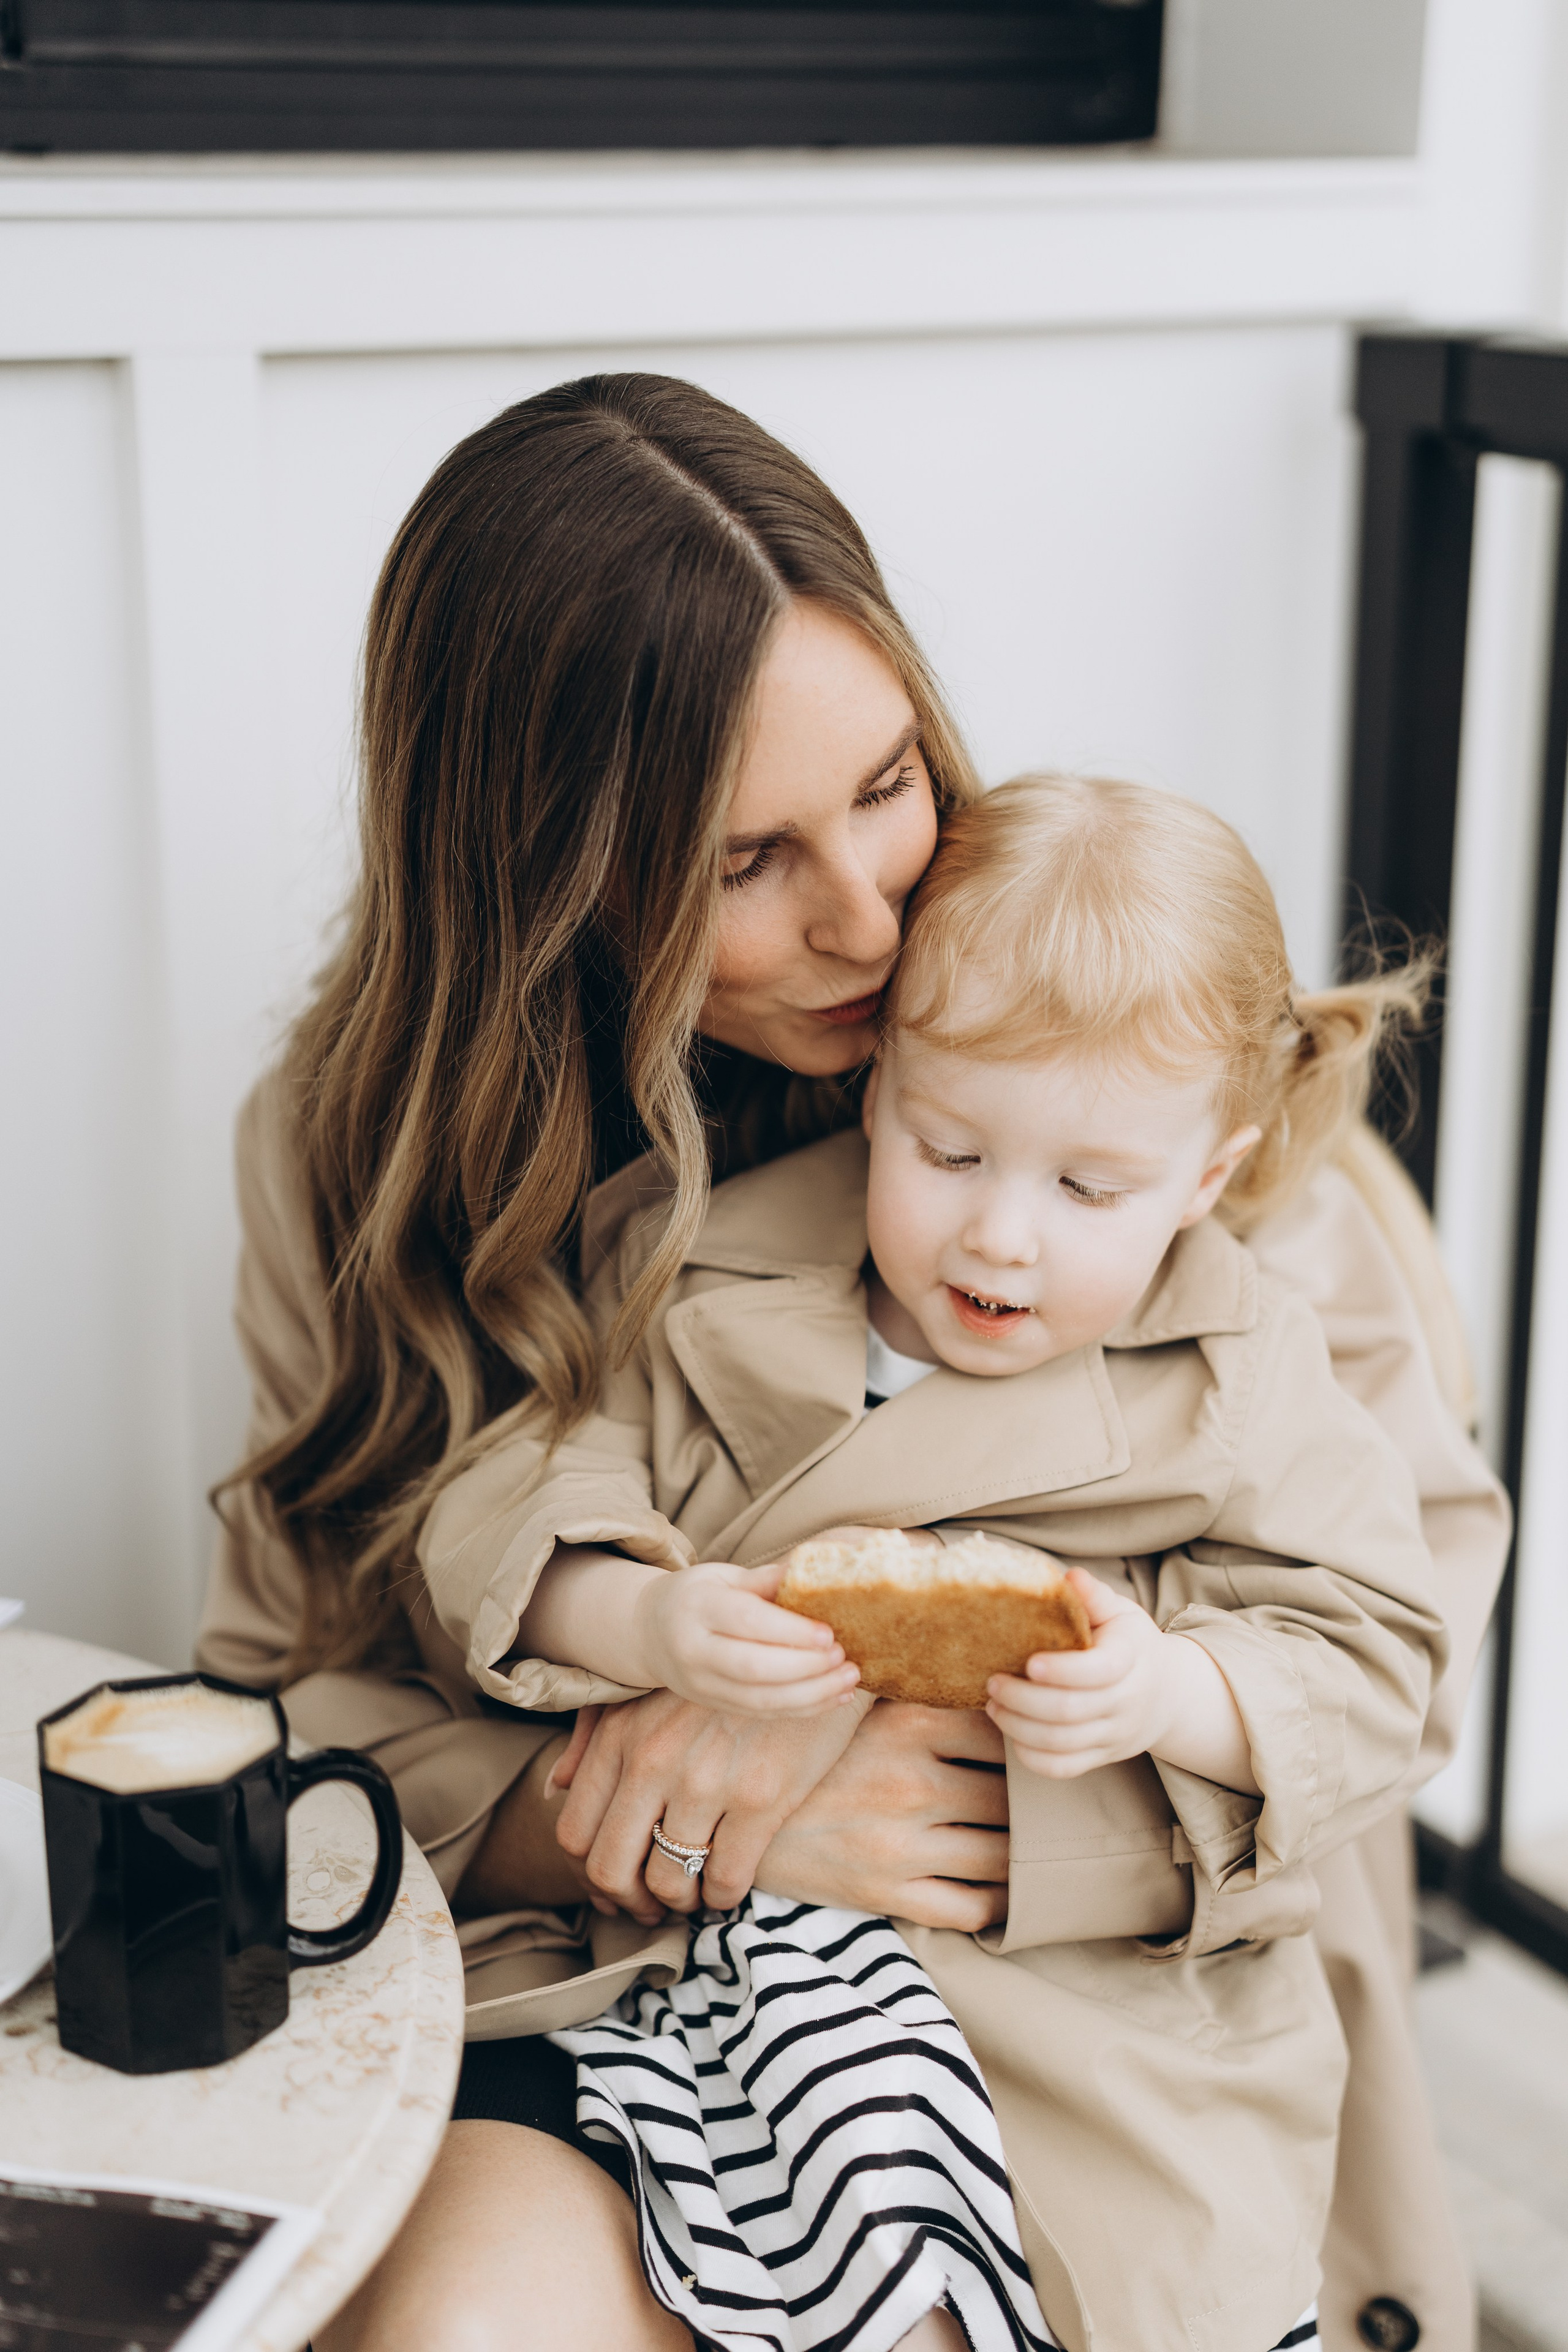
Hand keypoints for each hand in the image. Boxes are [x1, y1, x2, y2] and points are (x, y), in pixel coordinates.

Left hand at [554, 1690, 873, 1921]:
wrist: (807, 1648)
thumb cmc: (722, 1675)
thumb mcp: (647, 1691)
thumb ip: (593, 1735)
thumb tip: (556, 1786)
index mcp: (621, 1734)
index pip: (575, 1832)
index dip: (591, 1874)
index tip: (616, 1886)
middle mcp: (655, 1758)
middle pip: (611, 1867)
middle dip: (628, 1901)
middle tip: (652, 1907)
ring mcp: (707, 1780)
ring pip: (669, 1881)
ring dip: (679, 1902)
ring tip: (694, 1894)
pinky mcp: (761, 1797)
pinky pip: (726, 1878)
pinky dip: (723, 1896)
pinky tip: (729, 1884)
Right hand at [634, 1557, 860, 1714]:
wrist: (649, 1631)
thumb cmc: (697, 1596)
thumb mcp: (722, 1576)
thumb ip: (765, 1579)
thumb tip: (814, 1572)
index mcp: (698, 1608)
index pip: (746, 1622)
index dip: (790, 1631)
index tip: (829, 1633)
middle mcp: (695, 1651)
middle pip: (754, 1668)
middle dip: (806, 1667)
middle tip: (843, 1656)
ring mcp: (702, 1685)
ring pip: (761, 1700)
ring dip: (812, 1694)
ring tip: (849, 1679)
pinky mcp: (714, 1705)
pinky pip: (764, 1714)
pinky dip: (804, 1708)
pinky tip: (835, 1697)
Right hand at [756, 1701, 1009, 1933]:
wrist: (744, 1822)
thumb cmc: (816, 1762)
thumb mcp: (863, 1712)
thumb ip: (923, 1699)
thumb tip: (1000, 1694)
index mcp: (907, 1724)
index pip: (1002, 1734)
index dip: (1024, 1746)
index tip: (1032, 1753)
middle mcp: (910, 1783)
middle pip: (1010, 1799)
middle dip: (1032, 1807)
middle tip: (1044, 1807)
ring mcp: (900, 1844)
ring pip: (1001, 1856)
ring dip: (1021, 1856)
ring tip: (1031, 1848)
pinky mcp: (888, 1894)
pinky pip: (972, 1908)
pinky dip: (999, 1904)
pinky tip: (1001, 1890)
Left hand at [985, 1569, 1258, 1793]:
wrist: (1168, 1695)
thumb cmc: (1132, 1645)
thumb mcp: (1122, 1614)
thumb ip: (1095, 1597)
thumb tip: (1069, 1577)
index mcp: (1130, 1660)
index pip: (1100, 1671)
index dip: (1062, 1670)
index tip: (1029, 1662)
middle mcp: (1125, 1702)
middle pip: (1070, 1712)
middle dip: (1023, 1699)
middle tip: (993, 1682)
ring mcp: (1113, 1735)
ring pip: (1061, 1743)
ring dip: (1018, 1726)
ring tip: (993, 1705)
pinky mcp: (1102, 1757)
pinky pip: (1063, 1768)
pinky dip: (1032, 1757)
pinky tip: (1012, 1734)